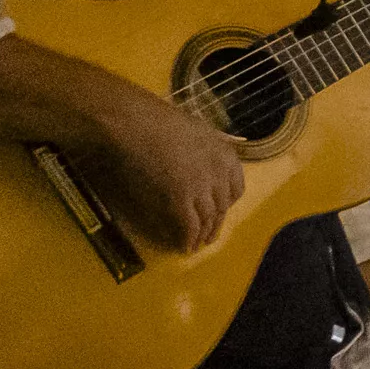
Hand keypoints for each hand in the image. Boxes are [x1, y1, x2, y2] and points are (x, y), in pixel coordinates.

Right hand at [92, 90, 244, 253]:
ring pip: (207, 219)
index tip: (219, 212)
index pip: (236, 188)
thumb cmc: (155, 121)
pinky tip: (183, 247)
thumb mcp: (194, 130)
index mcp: (225, 154)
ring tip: (196, 246)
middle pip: (222, 206)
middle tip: (208, 237)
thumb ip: (205, 148)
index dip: (227, 203)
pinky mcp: (180, 198)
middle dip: (215, 224)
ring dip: (201, 236)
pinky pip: (189, 226)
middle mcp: (219, 172)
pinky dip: (187, 239)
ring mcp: (201, 186)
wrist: (133, 121)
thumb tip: (201, 163)